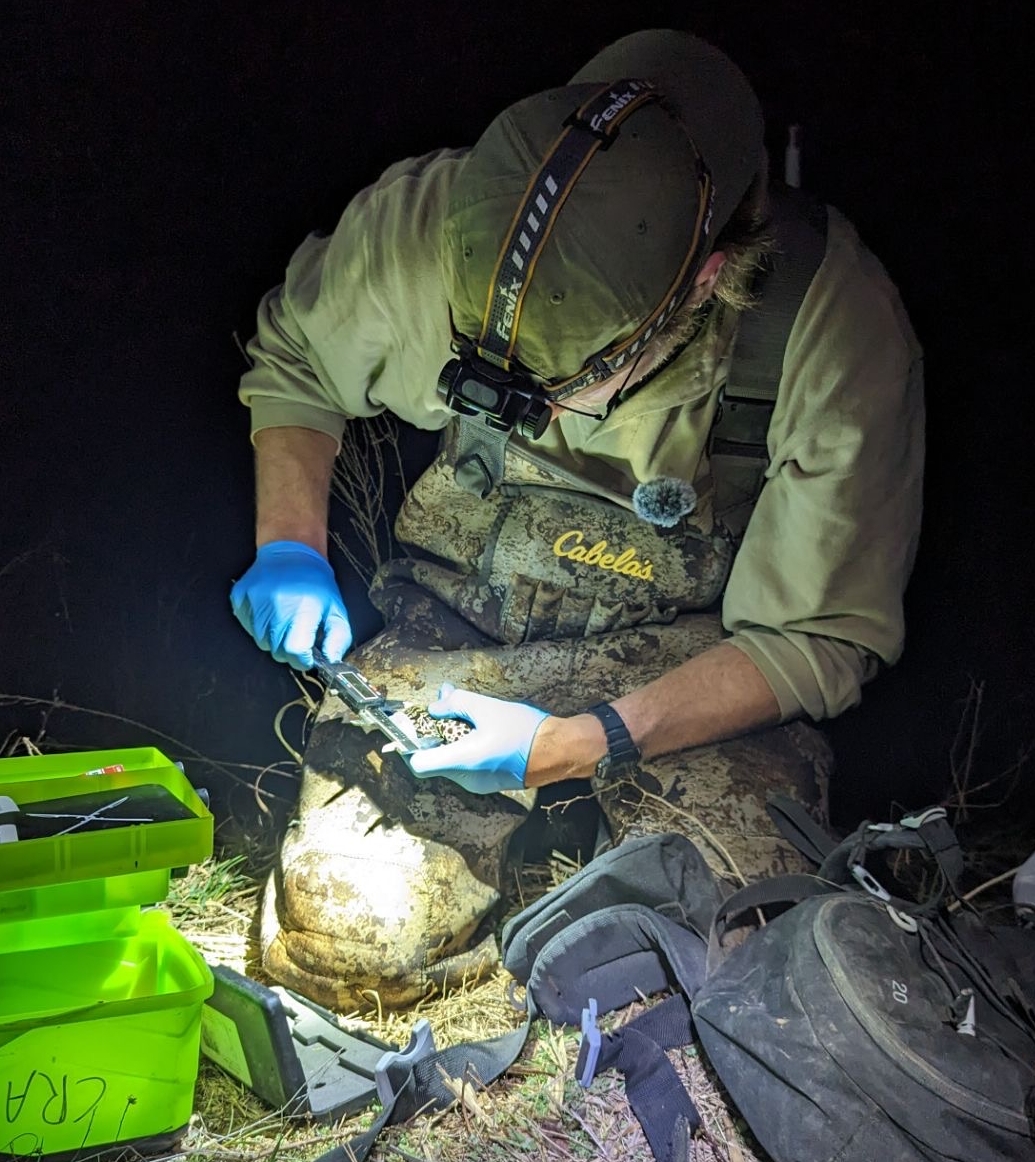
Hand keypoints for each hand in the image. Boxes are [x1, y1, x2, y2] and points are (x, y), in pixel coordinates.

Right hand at [230, 540, 351, 669]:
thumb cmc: (315, 580)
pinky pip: (248, 626)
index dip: (303, 659)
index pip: (294, 652)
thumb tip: (332, 660)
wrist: (291, 550)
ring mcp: (254, 602)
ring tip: (285, 619)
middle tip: (298, 632)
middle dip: (290, 649)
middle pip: (277, 651)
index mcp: (301, 610)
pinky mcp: (241, 598)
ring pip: (261, 641)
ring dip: (274, 638)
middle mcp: (275, 607)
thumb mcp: (336, 608)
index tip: (308, 656)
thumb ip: (338, 638)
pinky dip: (259, 626)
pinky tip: (271, 611)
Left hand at [406, 683, 548, 793]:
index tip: (413, 726)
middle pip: (434, 760)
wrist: (560, 751)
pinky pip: (466, 765)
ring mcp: (478, 783)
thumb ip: (456, 703)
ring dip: (450, 738)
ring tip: (468, 714)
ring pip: (450, 761)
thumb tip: (436, 704)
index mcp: (463, 760)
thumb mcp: (488, 708)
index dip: (409, 744)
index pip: (417, 764)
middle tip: (444, 707)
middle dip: (434, 733)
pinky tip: (480, 728)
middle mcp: (467, 778)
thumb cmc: (526, 731)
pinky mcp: (488, 782)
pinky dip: (465, 747)